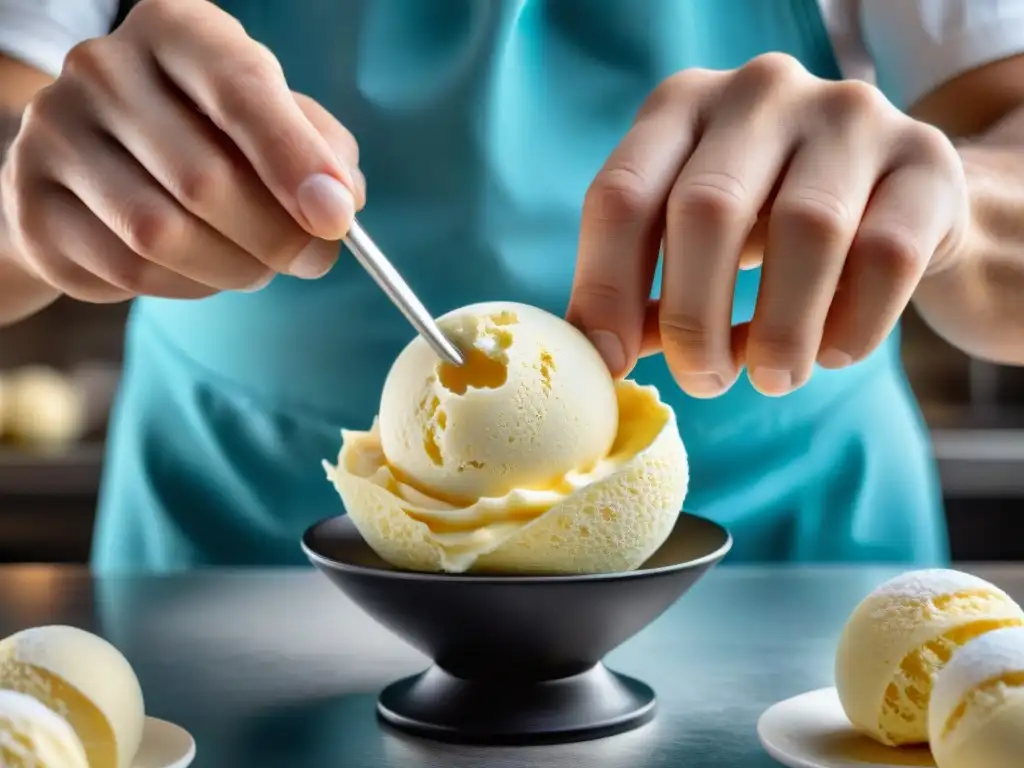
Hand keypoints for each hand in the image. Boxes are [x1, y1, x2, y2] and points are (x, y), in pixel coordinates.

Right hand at [0, 0, 363, 302]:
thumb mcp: (277, 126)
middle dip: (276, 237)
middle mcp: (103, 68)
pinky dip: (188, 285)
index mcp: (175, 29)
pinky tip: (204, 270)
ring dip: (234, 268)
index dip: (295, 161)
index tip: (336, 217)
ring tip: (258, 265)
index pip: (240, 89)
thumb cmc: (213, 140)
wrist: (108, 172)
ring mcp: (55, 133)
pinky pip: (129, 270)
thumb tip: (338, 204)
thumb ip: (321, 154)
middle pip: (204, 179)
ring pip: (162, 234)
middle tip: (313, 259)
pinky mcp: (32, 203)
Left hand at [568, 53, 968, 396]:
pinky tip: (831, 352)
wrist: (898, 198)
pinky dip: (850, 325)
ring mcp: (850, 114)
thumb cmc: (769, 226)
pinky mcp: (925, 157)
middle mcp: (761, 92)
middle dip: (693, 319)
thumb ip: (649, 293)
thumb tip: (604, 359)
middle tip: (704, 383)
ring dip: (778, 333)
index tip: (610, 365)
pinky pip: (885, 256)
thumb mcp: (697, 243)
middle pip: (708, 209)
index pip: (622, 193)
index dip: (605, 287)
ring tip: (772, 377)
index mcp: (682, 107)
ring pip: (806, 230)